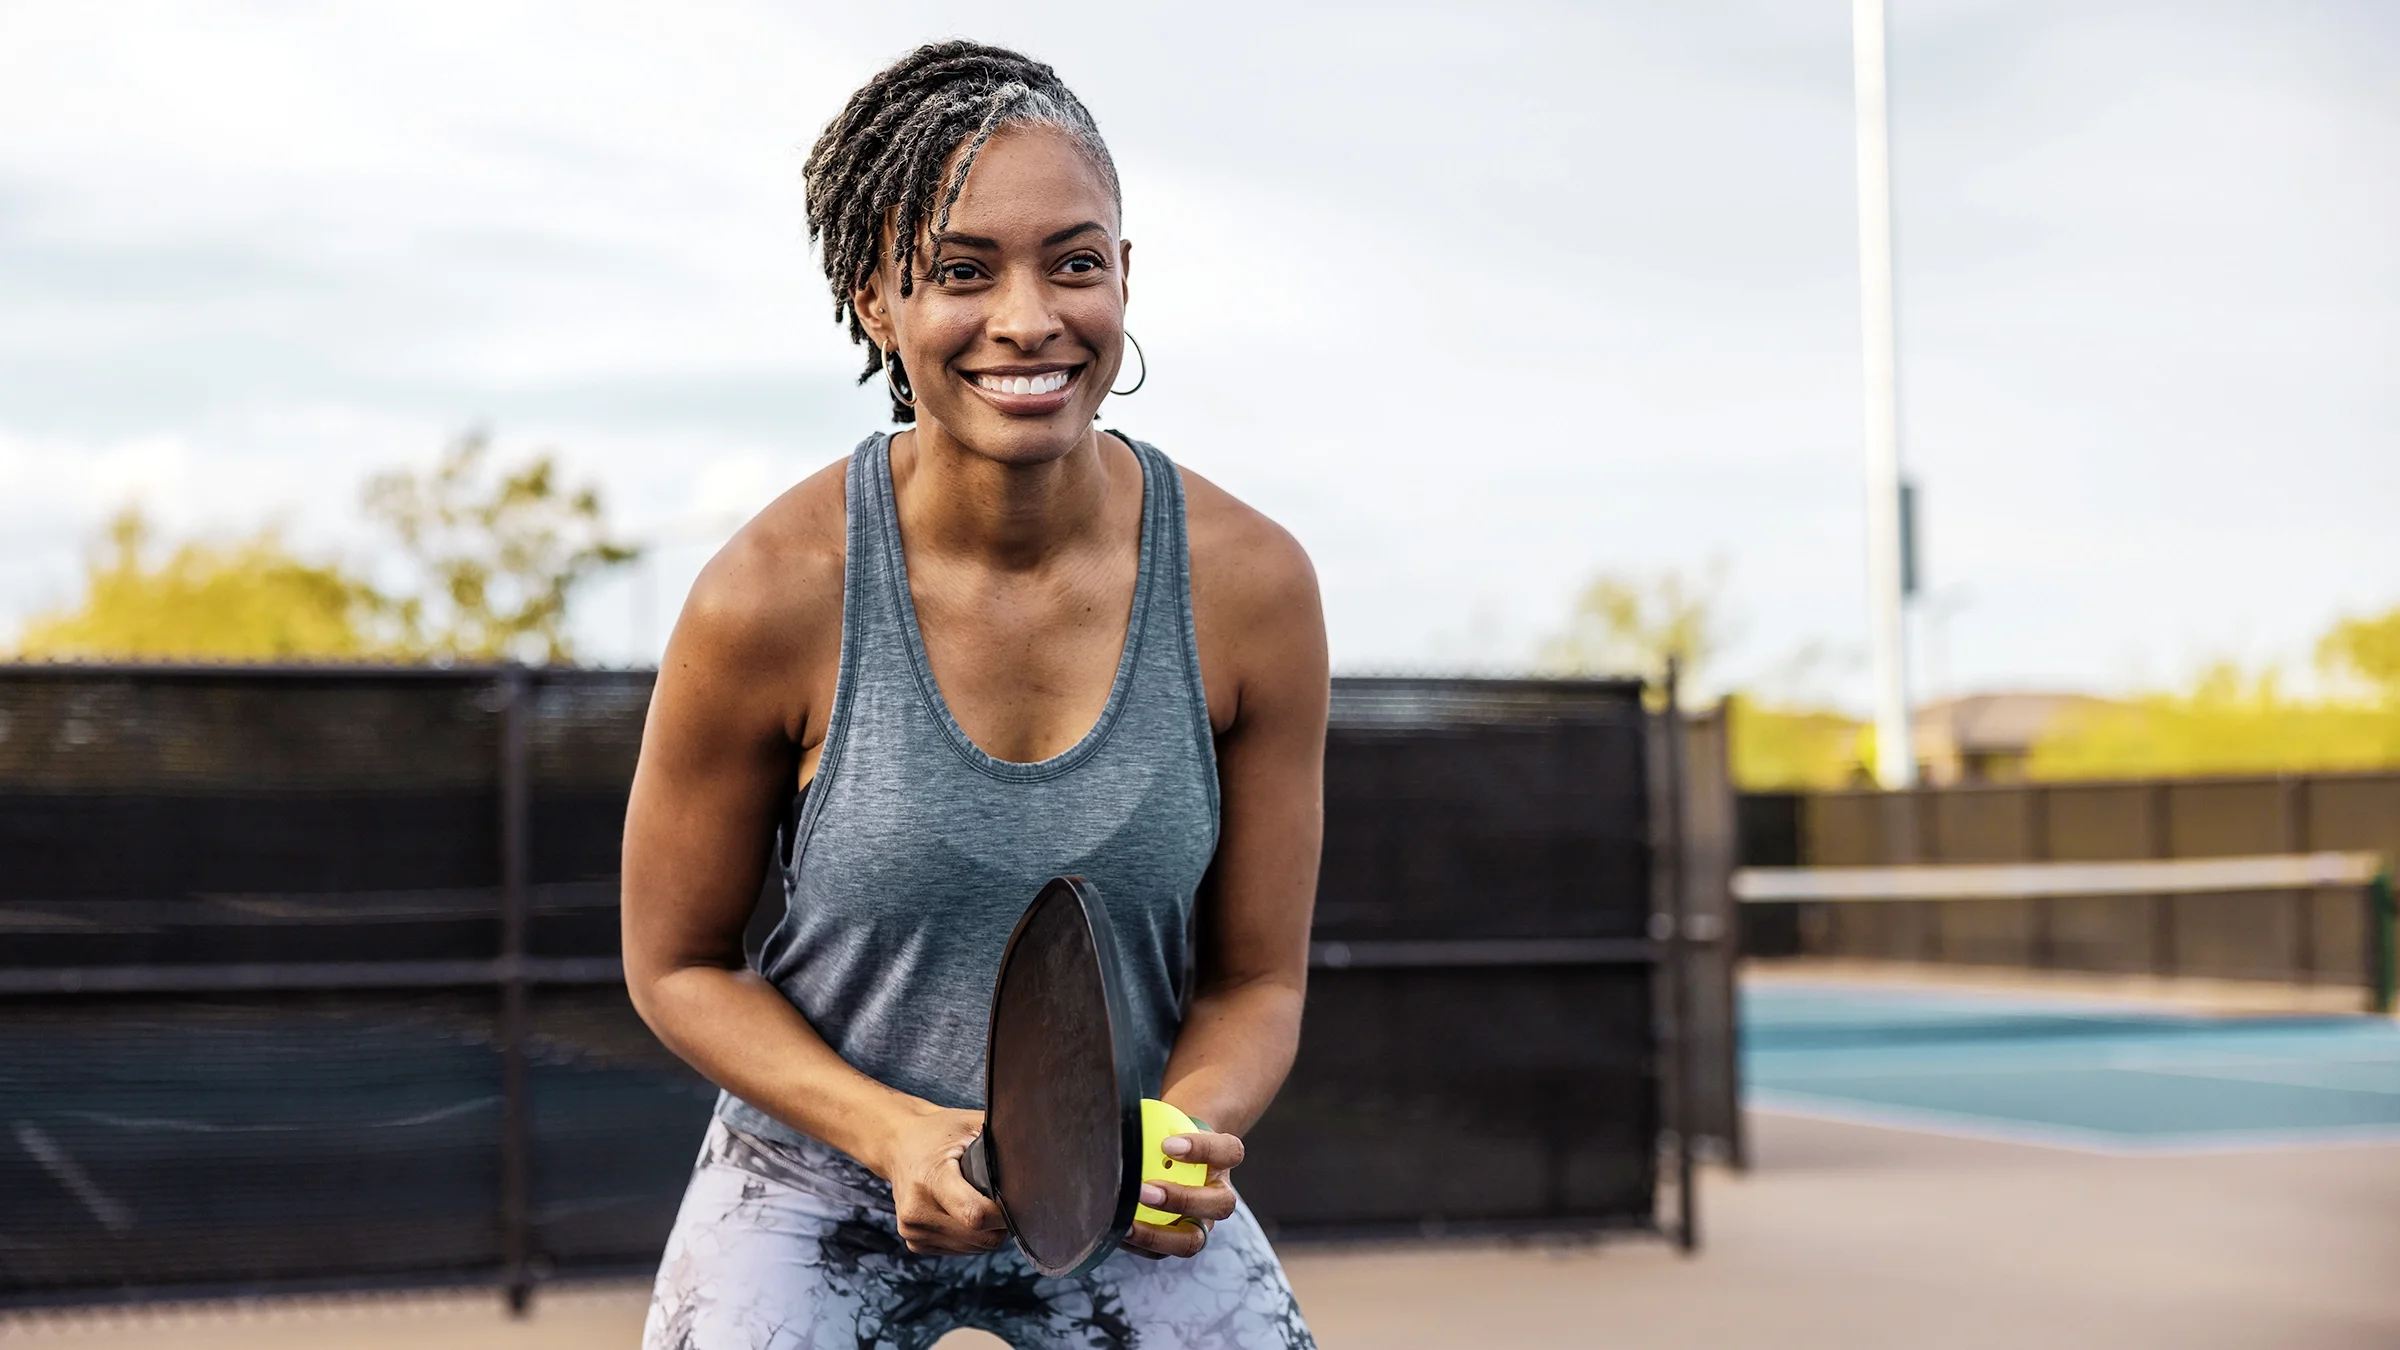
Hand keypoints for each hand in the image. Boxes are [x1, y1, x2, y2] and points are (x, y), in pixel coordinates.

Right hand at [877, 1103, 1006, 1255]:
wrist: (898, 1143)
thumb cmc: (939, 1132)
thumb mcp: (970, 1126)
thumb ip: (1003, 1143)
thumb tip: (1042, 1159)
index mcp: (931, 1178)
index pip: (976, 1216)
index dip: (1003, 1214)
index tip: (1015, 1199)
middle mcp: (917, 1209)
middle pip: (980, 1238)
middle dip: (999, 1223)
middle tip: (1000, 1197)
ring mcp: (912, 1230)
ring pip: (974, 1248)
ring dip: (986, 1231)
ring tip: (979, 1200)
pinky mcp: (914, 1242)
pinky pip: (960, 1251)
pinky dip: (970, 1236)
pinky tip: (962, 1211)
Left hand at [1121, 1128, 1244, 1259]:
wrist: (1171, 1154)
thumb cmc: (1168, 1134)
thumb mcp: (1169, 1123)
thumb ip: (1154, 1123)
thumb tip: (1119, 1123)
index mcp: (1223, 1159)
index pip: (1228, 1151)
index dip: (1202, 1150)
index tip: (1168, 1144)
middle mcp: (1219, 1195)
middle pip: (1220, 1205)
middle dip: (1182, 1200)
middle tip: (1145, 1190)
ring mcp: (1201, 1222)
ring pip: (1193, 1240)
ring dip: (1159, 1234)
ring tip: (1127, 1223)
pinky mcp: (1178, 1241)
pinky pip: (1163, 1252)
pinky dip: (1140, 1244)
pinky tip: (1117, 1230)